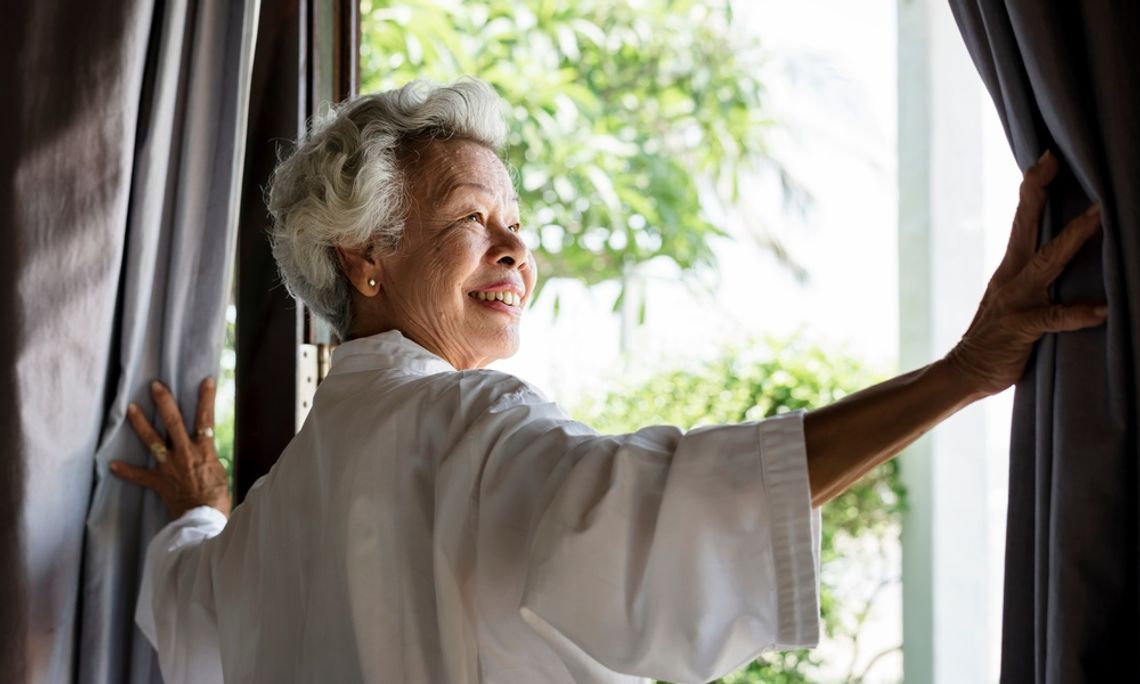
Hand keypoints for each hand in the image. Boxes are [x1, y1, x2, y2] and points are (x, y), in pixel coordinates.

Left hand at [111, 378, 232, 518]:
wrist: (204, 518)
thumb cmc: (218, 497)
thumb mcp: (221, 472)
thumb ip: (211, 459)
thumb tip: (209, 456)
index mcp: (205, 449)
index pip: (206, 419)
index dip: (206, 399)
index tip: (206, 381)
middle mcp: (185, 453)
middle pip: (174, 422)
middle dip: (165, 402)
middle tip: (155, 385)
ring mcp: (169, 466)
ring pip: (153, 440)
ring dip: (141, 423)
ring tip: (131, 408)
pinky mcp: (159, 482)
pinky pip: (140, 476)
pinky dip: (126, 471)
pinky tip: (113, 465)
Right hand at [946, 150, 1106, 397]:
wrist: (965, 371)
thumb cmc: (998, 336)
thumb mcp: (1015, 297)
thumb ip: (1036, 275)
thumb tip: (1065, 254)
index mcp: (1011, 267)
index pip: (1022, 220)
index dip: (1033, 188)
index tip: (1047, 158)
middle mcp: (1011, 277)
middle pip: (1027, 228)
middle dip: (1039, 195)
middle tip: (1054, 162)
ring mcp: (1015, 301)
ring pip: (1046, 264)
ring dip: (1073, 240)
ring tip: (1099, 218)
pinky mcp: (1020, 328)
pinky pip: (1051, 318)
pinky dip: (1076, 314)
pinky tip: (1100, 311)